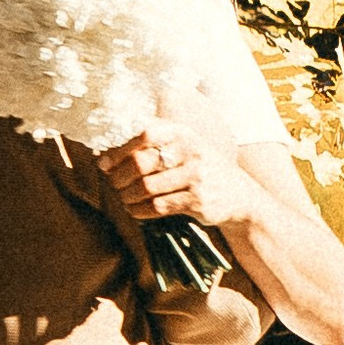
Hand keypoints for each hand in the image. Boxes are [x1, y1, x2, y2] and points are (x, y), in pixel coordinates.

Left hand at [97, 116, 256, 233]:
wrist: (239, 196)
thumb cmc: (201, 169)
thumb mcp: (185, 148)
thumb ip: (151, 147)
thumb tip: (104, 155)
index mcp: (184, 133)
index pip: (145, 133)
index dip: (120, 148)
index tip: (104, 162)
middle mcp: (191, 151)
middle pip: (141, 162)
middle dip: (119, 176)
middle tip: (112, 184)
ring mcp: (196, 176)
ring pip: (147, 187)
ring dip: (128, 196)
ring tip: (123, 198)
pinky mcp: (198, 200)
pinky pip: (159, 206)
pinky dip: (140, 210)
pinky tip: (135, 210)